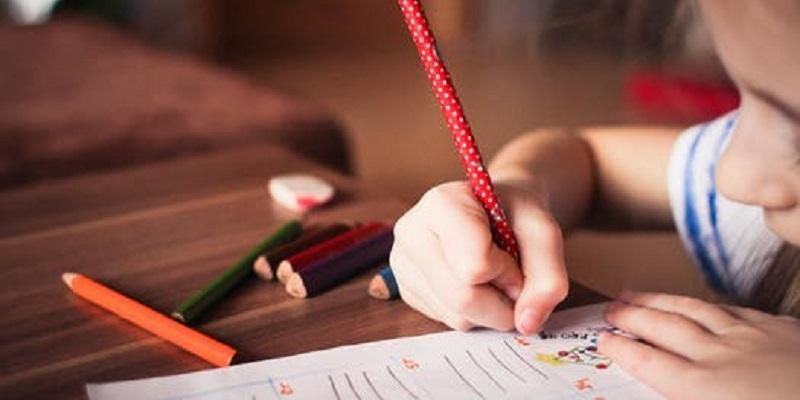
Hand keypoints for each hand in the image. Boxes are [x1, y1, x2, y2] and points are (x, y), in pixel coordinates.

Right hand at [390, 180, 567, 333]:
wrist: (494, 211)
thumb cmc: (515, 214)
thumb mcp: (544, 232)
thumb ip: (548, 275)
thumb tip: (527, 322)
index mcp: (441, 203)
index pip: (474, 266)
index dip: (507, 271)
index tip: (514, 254)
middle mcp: (411, 232)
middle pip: (463, 297)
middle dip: (502, 300)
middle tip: (512, 277)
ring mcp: (403, 263)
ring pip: (457, 316)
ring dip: (490, 309)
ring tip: (492, 277)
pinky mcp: (406, 290)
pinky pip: (447, 321)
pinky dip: (474, 313)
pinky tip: (474, 284)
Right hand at [599, 292, 799, 399]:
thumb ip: (688, 399)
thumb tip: (665, 392)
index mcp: (705, 389)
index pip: (650, 362)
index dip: (623, 348)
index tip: (604, 339)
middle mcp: (722, 356)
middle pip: (664, 328)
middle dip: (633, 316)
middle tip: (611, 308)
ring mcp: (753, 338)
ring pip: (695, 310)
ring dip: (662, 301)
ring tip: (640, 294)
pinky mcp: (783, 330)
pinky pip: (735, 310)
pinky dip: (710, 305)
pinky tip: (705, 305)